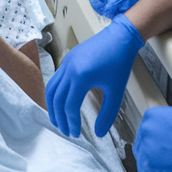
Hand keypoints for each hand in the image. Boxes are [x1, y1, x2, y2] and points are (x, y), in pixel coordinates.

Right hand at [45, 12, 143, 137]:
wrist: (119, 38)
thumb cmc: (120, 65)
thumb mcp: (116, 92)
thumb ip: (107, 115)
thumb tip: (99, 134)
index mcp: (81, 77)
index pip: (70, 106)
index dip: (71, 122)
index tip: (76, 134)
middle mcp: (69, 70)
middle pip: (56, 99)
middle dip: (59, 118)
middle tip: (65, 131)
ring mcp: (66, 63)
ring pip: (51, 89)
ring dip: (52, 107)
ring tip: (59, 120)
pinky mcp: (67, 60)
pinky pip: (55, 80)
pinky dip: (54, 94)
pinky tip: (61, 103)